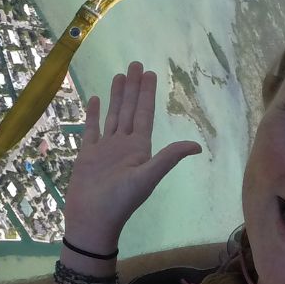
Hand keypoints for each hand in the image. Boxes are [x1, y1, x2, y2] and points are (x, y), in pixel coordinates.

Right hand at [62, 62, 201, 248]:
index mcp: (139, 148)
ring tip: (119, 75)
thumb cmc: (120, 201)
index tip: (149, 73)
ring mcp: (105, 148)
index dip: (147, 94)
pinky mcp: (88, 154)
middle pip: (130, 110)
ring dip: (117, 96)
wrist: (92, 220)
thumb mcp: (147, 177)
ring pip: (113, 115)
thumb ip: (168, 158)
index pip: (145, 114)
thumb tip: (196, 145)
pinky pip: (92, 129)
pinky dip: (94, 114)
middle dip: (133, 88)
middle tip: (136, 63)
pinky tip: (96, 99)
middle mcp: (124, 145)